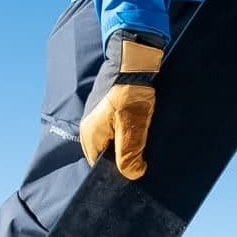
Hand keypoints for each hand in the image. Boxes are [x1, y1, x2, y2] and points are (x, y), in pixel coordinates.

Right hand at [80, 30, 166, 179]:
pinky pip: (117, 128)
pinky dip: (130, 131)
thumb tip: (133, 174)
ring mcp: (98, 117)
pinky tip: (142, 128)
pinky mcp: (108, 108)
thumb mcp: (131, 127)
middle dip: (125, 157)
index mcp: (90, 136)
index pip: (100, 166)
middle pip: (107, 154)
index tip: (135, 171)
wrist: (132, 61)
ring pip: (114, 140)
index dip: (117, 172)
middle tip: (144, 158)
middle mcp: (90, 128)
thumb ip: (129, 153)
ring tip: (145, 142)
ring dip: (129, 143)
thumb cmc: (129, 93)